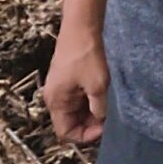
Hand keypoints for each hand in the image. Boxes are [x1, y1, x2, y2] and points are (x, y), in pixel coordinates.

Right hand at [44, 19, 109, 144]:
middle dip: (90, 123)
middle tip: (108, 116)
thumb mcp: (97, 87)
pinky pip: (77, 99)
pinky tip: (101, 93)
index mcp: (56, 102)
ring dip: (91, 111)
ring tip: (106, 103)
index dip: (85, 135)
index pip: (66, 133)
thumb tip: (100, 120)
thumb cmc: (85, 55)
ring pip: (75, 111)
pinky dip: (89, 100)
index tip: (103, 128)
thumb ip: (98, 109)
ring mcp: (60, 88)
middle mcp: (53, 98)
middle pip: (70, 123)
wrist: (81, 27)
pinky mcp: (66, 80)